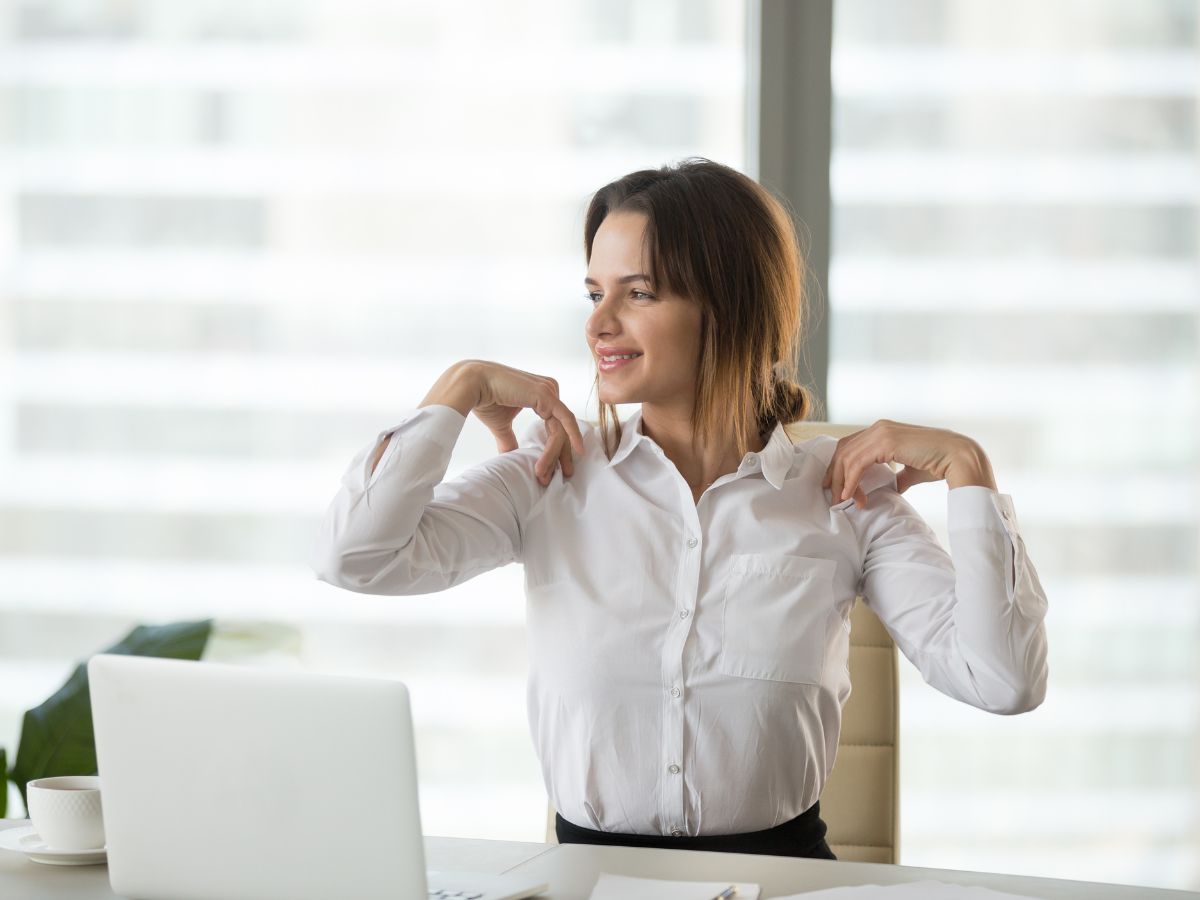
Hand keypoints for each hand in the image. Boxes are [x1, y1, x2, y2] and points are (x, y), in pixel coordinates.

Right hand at [463, 360, 585, 485]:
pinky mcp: (546, 395)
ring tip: (545, 475)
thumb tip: (510, 458)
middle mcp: (549, 390)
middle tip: (564, 476)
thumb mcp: (502, 425)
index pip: (555, 426)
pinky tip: (577, 451)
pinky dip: (572, 436)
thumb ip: (510, 440)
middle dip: (562, 455)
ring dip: (555, 455)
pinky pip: (564, 419)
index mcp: (542, 395)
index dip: (555, 450)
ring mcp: (549, 391)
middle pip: (562, 428)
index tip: (551, 470)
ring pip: (560, 429)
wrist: (472, 385)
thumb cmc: (485, 399)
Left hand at [820, 419, 991, 508]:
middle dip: (835, 475)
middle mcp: (879, 427)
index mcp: (883, 430)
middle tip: (835, 497)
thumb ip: (897, 476)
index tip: (838, 488)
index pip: (851, 446)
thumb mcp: (910, 470)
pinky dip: (851, 481)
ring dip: (842, 482)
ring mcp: (881, 432)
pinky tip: (852, 495)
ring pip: (847, 457)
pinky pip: (857, 463)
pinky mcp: (885, 442)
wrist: (958, 458)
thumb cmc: (938, 463)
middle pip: (844, 450)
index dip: (840, 467)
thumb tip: (891, 487)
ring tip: (844, 500)